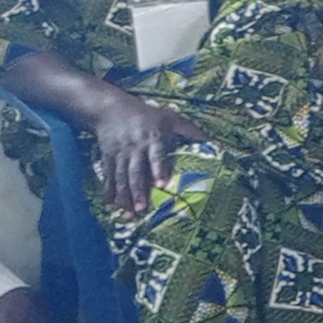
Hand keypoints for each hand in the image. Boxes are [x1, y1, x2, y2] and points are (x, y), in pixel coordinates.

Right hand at [88, 91, 202, 212]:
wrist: (111, 108)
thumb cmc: (147, 115)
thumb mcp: (170, 118)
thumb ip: (191, 130)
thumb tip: (216, 141)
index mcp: (152, 137)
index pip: (156, 154)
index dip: (158, 169)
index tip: (162, 185)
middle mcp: (134, 147)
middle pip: (135, 171)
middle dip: (138, 190)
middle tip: (142, 208)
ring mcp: (119, 153)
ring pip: (120, 177)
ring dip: (123, 196)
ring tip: (129, 214)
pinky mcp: (107, 157)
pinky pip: (108, 176)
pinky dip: (109, 191)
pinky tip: (111, 206)